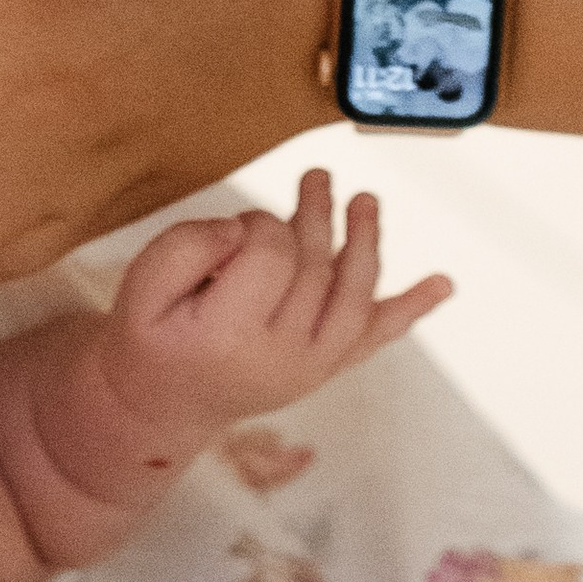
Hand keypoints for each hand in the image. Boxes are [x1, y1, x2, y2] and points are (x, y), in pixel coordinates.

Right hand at [104, 172, 448, 437]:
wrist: (161, 405)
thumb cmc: (151, 337)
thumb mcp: (140, 287)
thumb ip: (185, 247)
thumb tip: (242, 227)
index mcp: (230, 334)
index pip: (271, 255)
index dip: (259, 223)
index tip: (237, 222)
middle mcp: (281, 355)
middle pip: (315, 268)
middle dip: (316, 217)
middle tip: (317, 177)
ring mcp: (309, 367)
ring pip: (353, 296)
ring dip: (366, 243)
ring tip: (366, 200)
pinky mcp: (323, 369)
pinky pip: (371, 338)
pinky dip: (408, 310)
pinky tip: (442, 285)